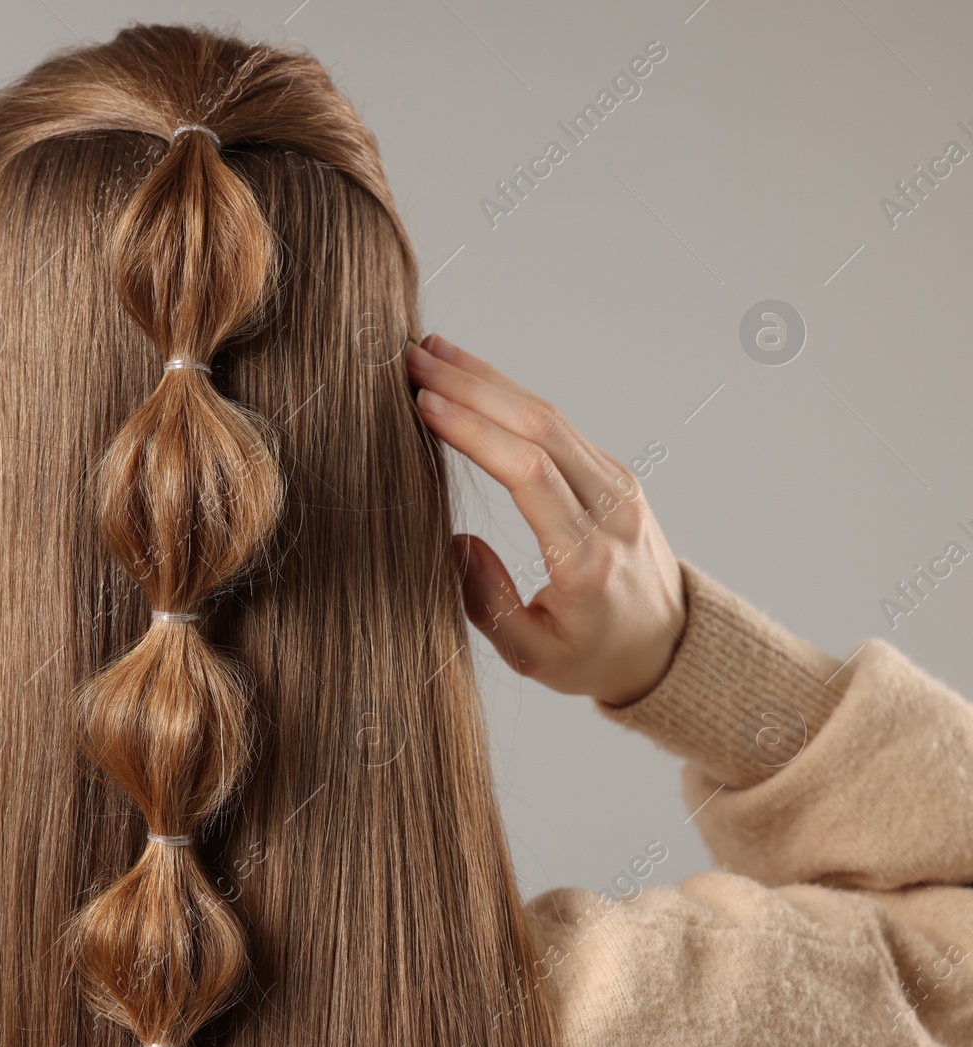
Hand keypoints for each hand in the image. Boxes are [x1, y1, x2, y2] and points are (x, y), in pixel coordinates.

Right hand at [404, 334, 685, 706]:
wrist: (670, 645)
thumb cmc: (594, 656)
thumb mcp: (534, 657)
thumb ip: (487, 604)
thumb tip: (455, 540)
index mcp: (587, 558)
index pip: (529, 474)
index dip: (475, 432)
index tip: (423, 405)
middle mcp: (610, 510)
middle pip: (539, 428)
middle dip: (472, 388)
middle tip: (412, 361)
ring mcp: (617, 485)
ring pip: (549, 415)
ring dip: (488, 379)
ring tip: (431, 352)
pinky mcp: (612, 473)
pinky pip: (557, 423)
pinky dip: (509, 393)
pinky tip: (470, 377)